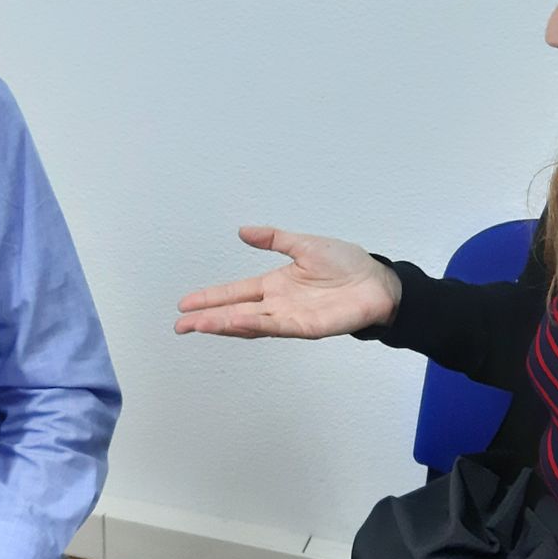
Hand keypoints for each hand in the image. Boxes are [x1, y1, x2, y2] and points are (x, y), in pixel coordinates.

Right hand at [175, 227, 402, 338]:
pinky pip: (276, 327)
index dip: (210, 298)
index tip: (186, 304)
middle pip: (234, 313)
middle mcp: (277, 304)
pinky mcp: (307, 327)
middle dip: (207, 319)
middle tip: (180, 325)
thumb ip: (273, 239)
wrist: (377, 282)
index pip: (235, 293)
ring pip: (250, 324)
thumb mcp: (304, 244)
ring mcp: (290, 318)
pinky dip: (255, 325)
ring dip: (224, 325)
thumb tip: (243, 231)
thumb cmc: (347, 265)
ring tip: (199, 325)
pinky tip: (235, 322)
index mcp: (274, 285)